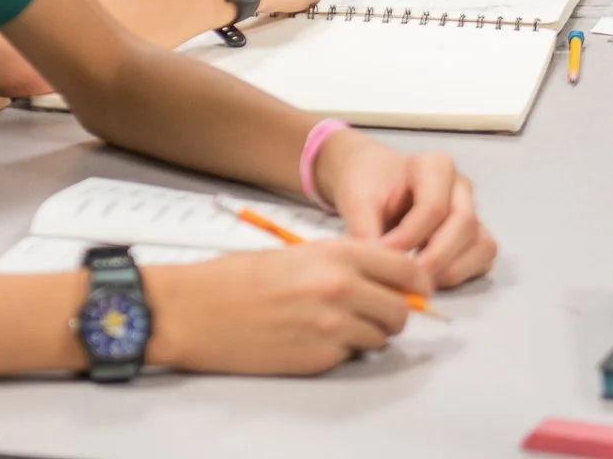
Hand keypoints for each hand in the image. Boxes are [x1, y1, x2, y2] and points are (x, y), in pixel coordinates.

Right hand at [145, 240, 428, 373]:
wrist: (194, 310)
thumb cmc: (237, 278)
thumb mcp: (298, 254)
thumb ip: (344, 266)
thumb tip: (383, 283)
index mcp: (337, 255)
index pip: (406, 270)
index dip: (417, 283)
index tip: (418, 290)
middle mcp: (341, 290)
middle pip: (400, 311)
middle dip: (393, 314)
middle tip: (375, 313)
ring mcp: (331, 328)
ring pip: (379, 339)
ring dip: (367, 335)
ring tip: (336, 325)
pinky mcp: (317, 359)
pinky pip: (349, 357)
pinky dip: (340, 351)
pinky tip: (311, 338)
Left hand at [315, 130, 498, 287]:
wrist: (372, 182)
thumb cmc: (367, 187)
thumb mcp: (357, 202)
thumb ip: (365, 231)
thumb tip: (378, 267)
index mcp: (434, 165)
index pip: (434, 206)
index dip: (408, 238)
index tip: (381, 256)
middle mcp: (460, 186)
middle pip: (464, 225)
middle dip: (435, 258)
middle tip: (404, 280)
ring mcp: (472, 210)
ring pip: (481, 244)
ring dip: (450, 270)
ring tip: (415, 282)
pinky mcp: (475, 235)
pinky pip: (483, 258)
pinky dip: (460, 275)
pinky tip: (428, 279)